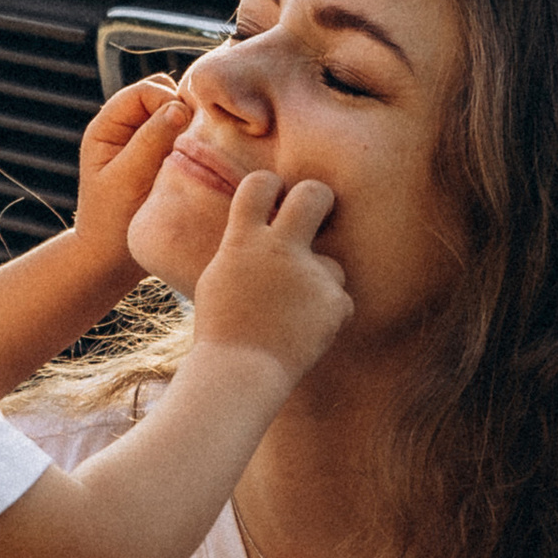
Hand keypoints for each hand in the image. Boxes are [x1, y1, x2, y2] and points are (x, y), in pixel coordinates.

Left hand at [72, 77, 193, 284]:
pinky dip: (192, 147)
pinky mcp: (160, 163)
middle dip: (181, 114)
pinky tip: (197, 165)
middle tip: (192, 144)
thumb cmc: (112, 223)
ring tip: (195, 155)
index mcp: (106, 128)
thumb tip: (178, 108)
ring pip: (175, 119)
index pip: (144, 91)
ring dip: (188, 131)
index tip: (185, 128)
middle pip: (162, 98)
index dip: (167, 101)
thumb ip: (150, 140)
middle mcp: (124, 131)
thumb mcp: (127, 178)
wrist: (110, 262)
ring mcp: (143, 147)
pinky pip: (182, 141)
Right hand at [188, 168, 349, 382]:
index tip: (274, 196)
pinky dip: (326, 318)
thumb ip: (242, 250)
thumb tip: (255, 230)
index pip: (260, 184)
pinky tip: (303, 336)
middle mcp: (279, 249)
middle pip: (314, 194)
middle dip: (320, 198)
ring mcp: (309, 274)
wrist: (239, 373)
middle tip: (317, 213)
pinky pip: (338, 301)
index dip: (270, 185)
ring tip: (294, 316)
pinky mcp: (333, 301)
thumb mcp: (219, 279)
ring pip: (332, 264)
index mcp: (243, 240)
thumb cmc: (222, 331)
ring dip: (321, 283)